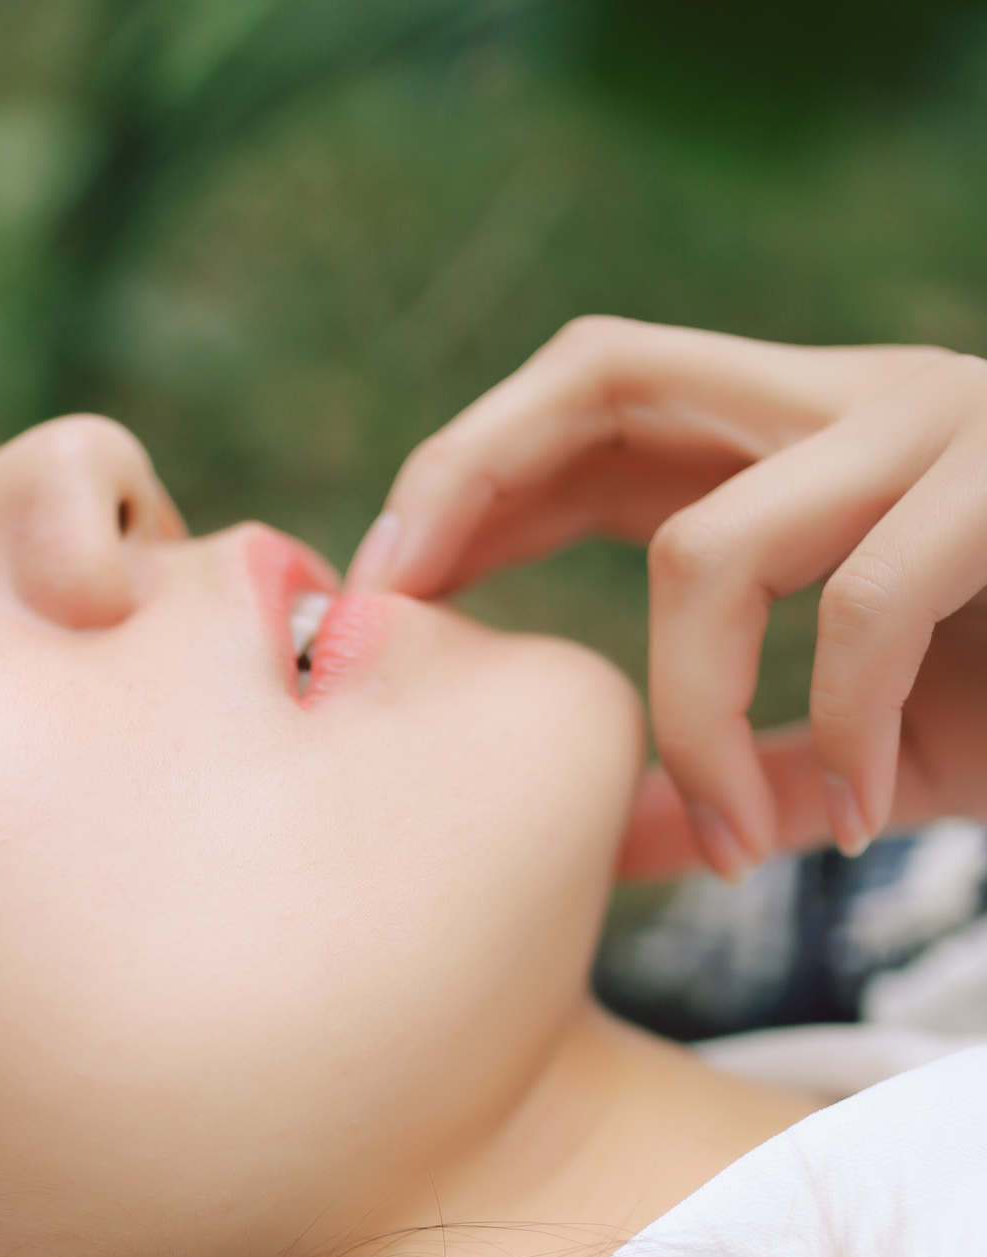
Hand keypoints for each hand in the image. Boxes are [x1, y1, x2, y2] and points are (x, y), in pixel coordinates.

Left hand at [347, 318, 986, 880]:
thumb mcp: (850, 751)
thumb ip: (733, 770)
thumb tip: (610, 838)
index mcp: (794, 441)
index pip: (583, 400)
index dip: (459, 480)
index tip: (373, 600)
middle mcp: (850, 398)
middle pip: (599, 370)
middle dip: (468, 493)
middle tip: (403, 631)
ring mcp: (936, 425)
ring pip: (708, 543)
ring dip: (686, 719)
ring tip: (736, 838)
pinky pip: (862, 608)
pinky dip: (829, 741)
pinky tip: (850, 820)